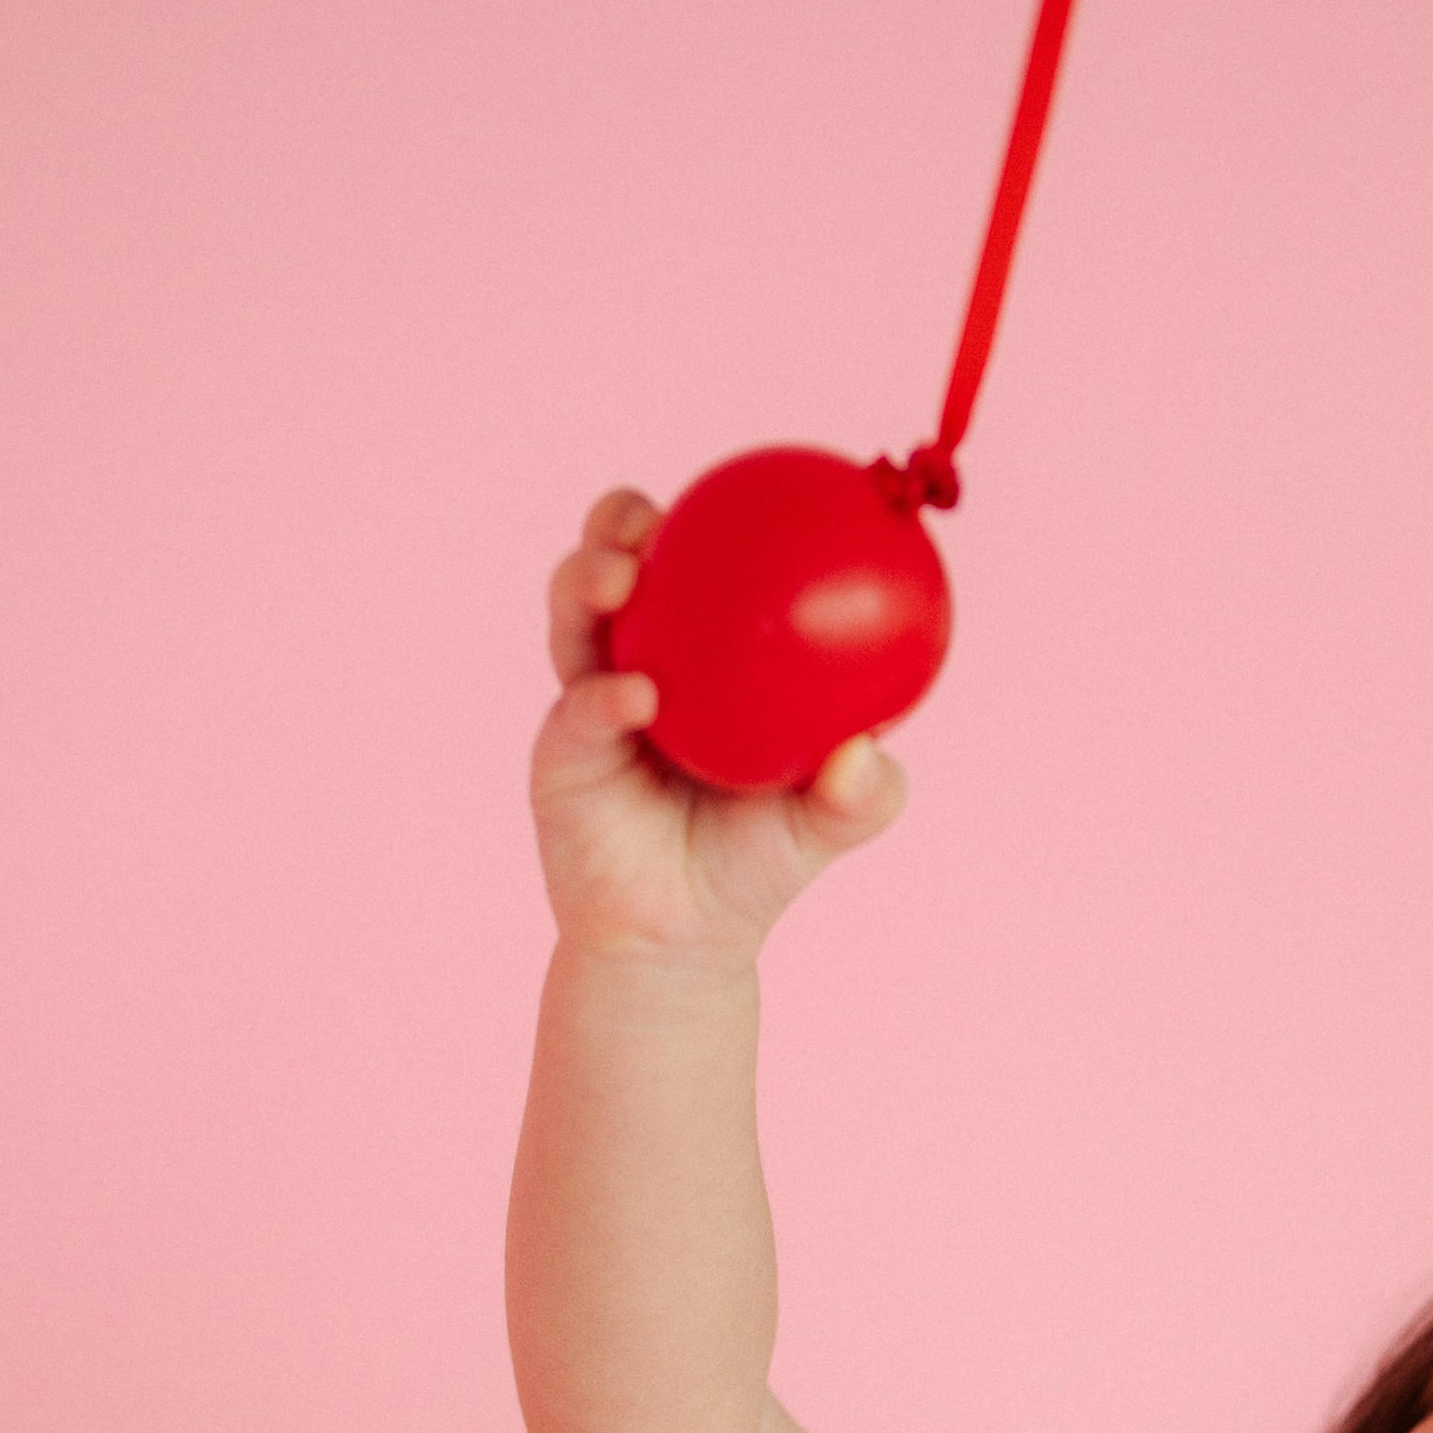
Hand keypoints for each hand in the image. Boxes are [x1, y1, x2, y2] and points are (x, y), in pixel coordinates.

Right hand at [529, 488, 906, 975]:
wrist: (685, 941)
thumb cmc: (754, 866)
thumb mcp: (828, 823)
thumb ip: (863, 790)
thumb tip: (870, 749)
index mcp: (692, 657)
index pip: (686, 566)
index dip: (703, 516)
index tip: (735, 490)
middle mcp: (632, 661)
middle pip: (611, 565)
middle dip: (619, 522)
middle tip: (652, 520)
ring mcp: (589, 701)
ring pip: (573, 617)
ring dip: (589, 581)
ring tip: (622, 578)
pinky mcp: (562, 753)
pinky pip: (579, 707)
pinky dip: (606, 694)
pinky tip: (639, 694)